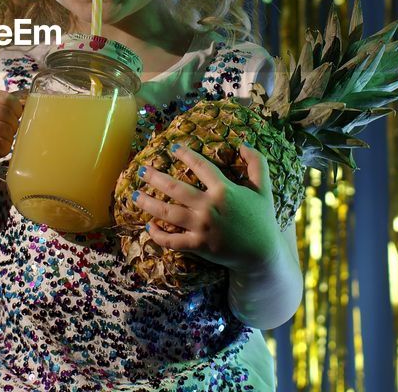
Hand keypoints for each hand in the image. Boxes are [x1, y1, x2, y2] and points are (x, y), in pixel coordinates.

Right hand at [0, 90, 22, 181]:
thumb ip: (1, 106)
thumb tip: (27, 101)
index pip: (4, 97)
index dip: (16, 109)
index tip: (15, 118)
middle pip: (4, 112)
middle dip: (13, 126)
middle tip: (7, 135)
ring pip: (3, 128)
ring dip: (8, 140)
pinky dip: (3, 149)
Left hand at [132, 143, 282, 272]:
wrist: (262, 255)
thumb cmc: (262, 220)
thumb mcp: (264, 189)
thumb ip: (257, 164)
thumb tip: (244, 144)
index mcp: (224, 190)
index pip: (201, 166)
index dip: (186, 154)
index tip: (173, 147)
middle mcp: (209, 207)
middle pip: (176, 188)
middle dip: (155, 177)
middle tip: (140, 170)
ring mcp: (202, 227)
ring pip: (168, 213)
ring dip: (148, 203)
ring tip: (133, 195)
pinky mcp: (198, 246)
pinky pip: (173, 240)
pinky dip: (159, 235)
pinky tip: (149, 227)